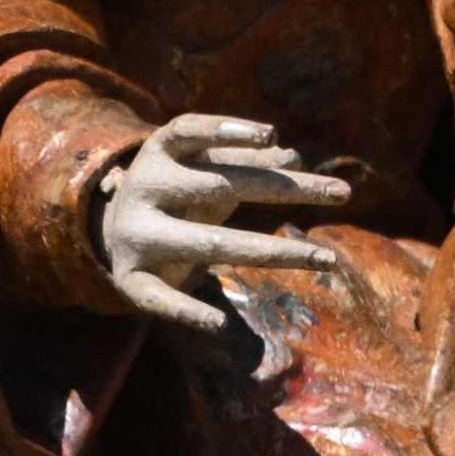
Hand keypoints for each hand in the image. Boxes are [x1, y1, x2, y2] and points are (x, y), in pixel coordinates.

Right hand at [98, 112, 349, 347]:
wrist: (110, 235)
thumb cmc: (178, 194)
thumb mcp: (207, 172)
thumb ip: (248, 162)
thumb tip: (293, 154)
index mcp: (160, 154)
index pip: (191, 132)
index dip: (225, 132)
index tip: (269, 134)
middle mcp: (144, 189)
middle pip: (219, 186)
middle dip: (285, 189)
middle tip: (344, 192)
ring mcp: (137, 235)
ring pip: (208, 244)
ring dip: (273, 252)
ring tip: (326, 259)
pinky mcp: (133, 279)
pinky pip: (164, 299)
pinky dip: (190, 311)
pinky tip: (221, 323)